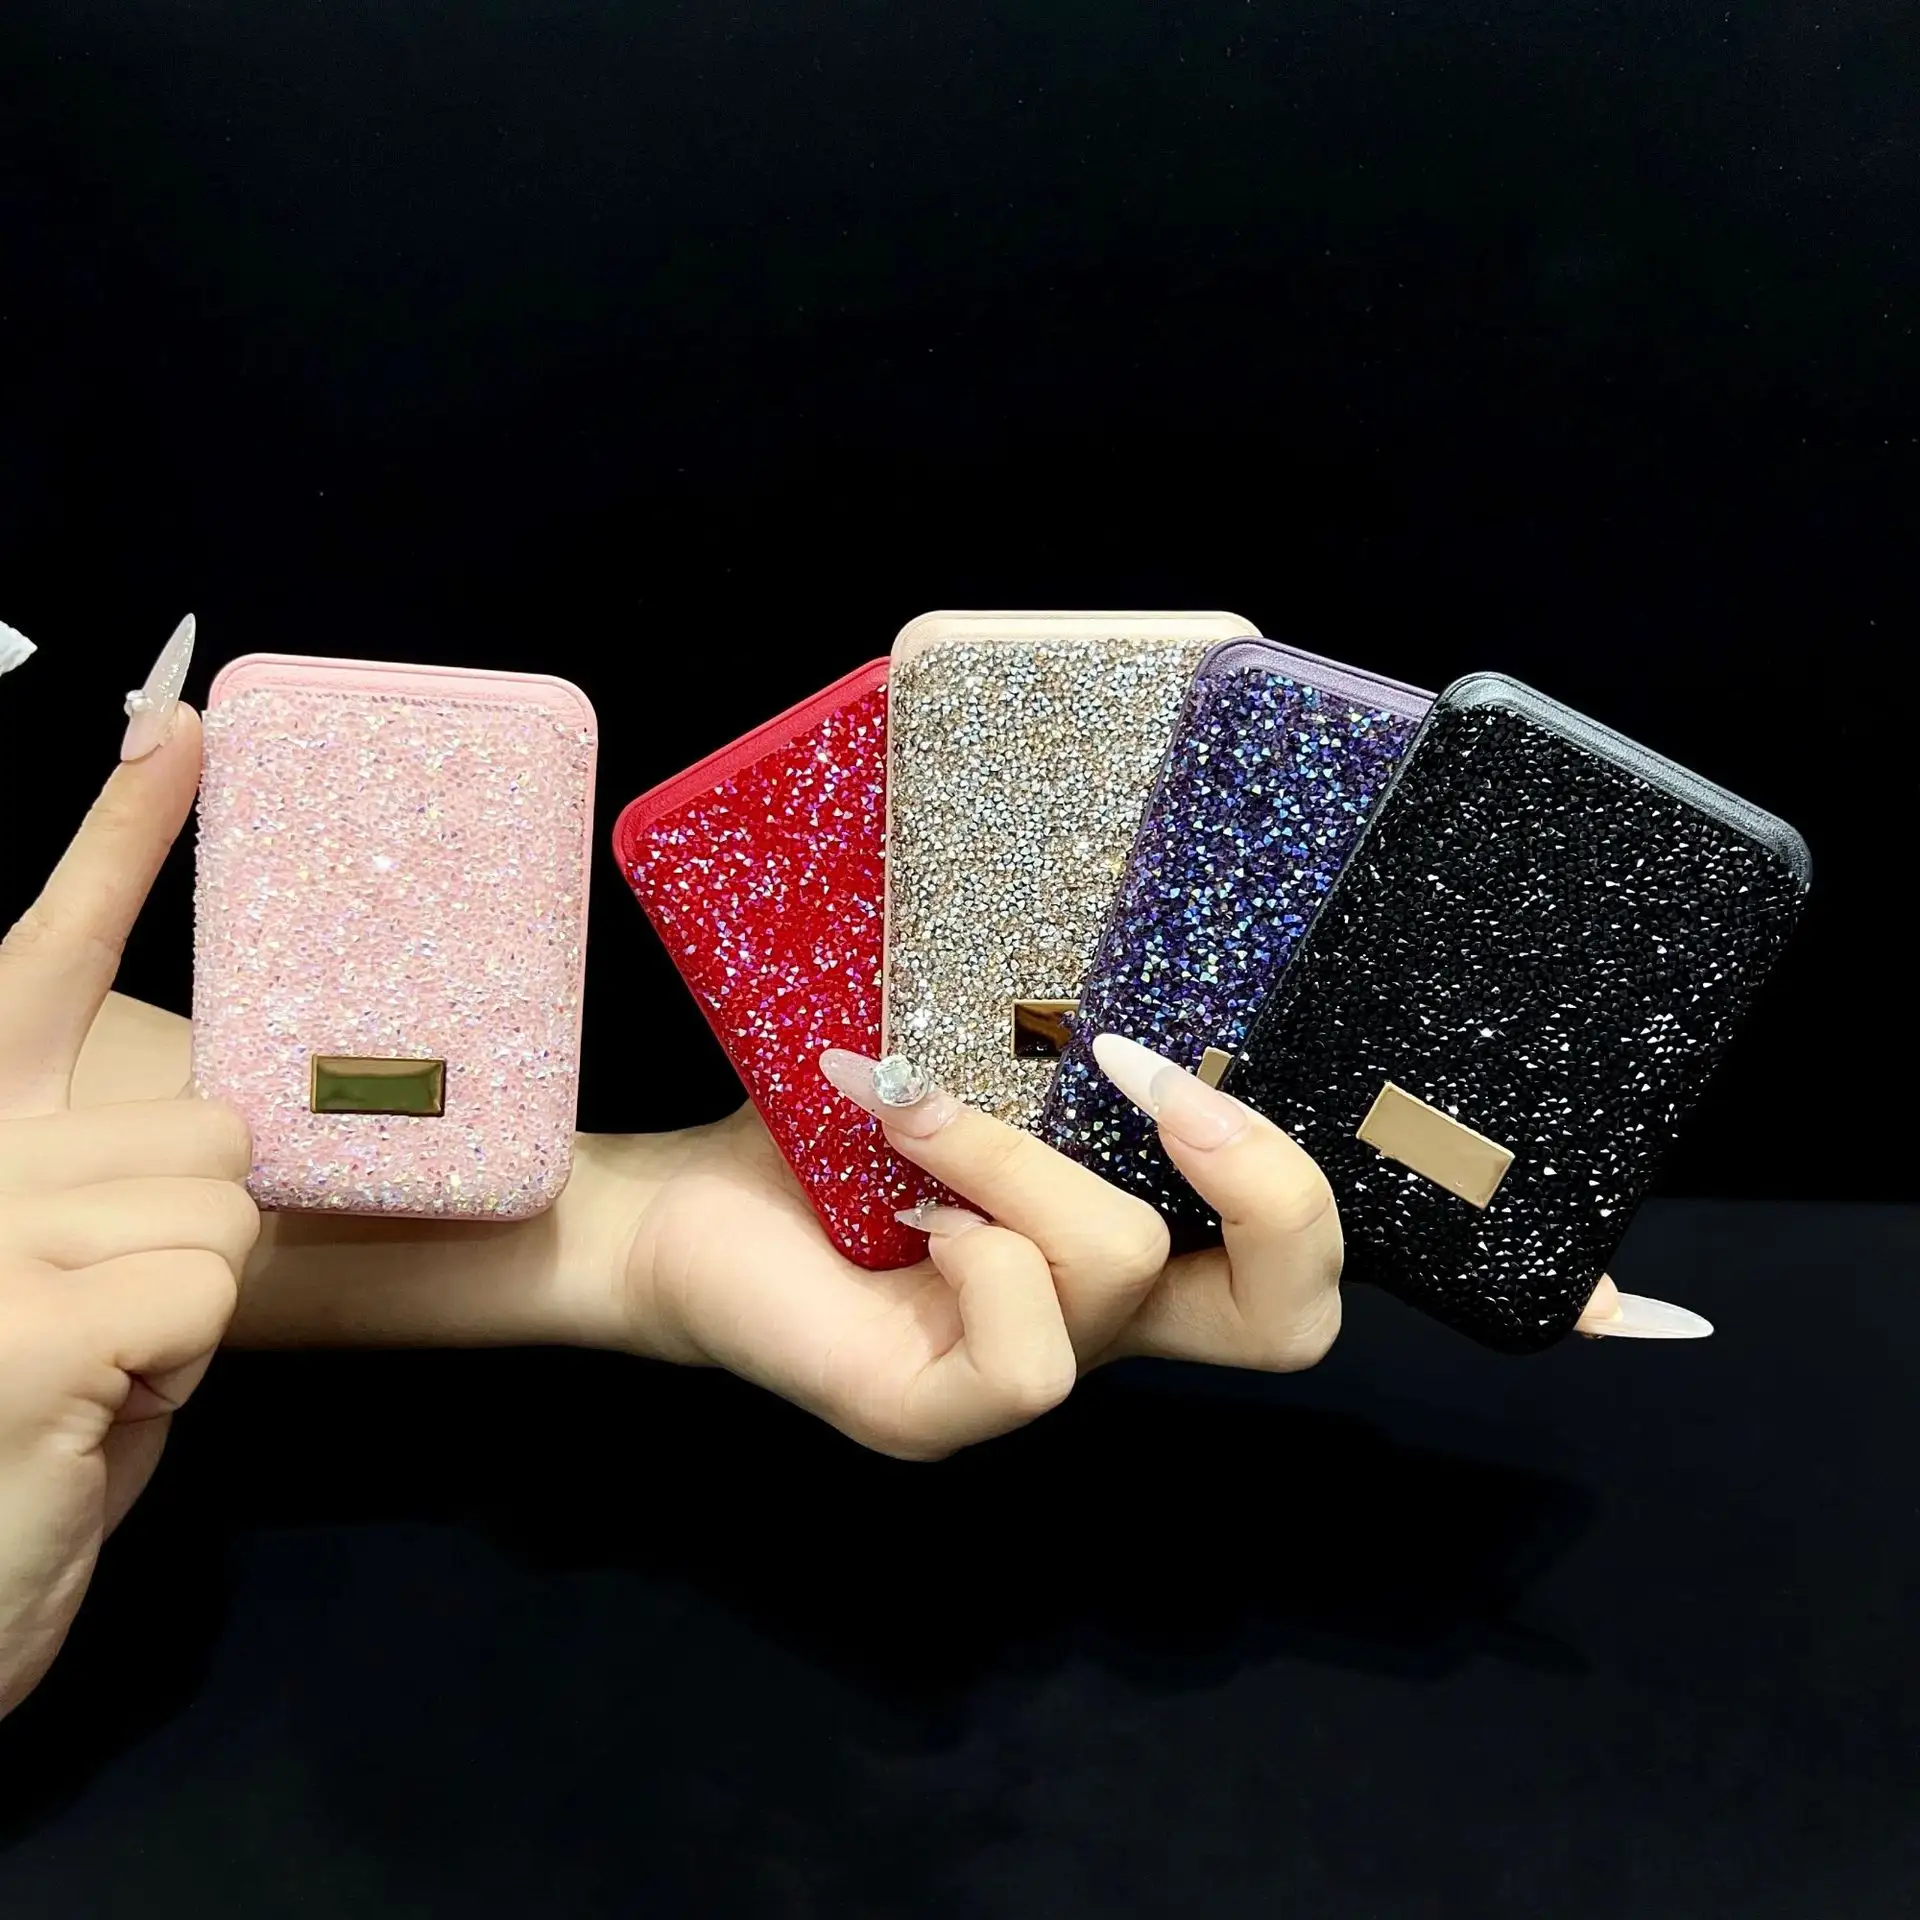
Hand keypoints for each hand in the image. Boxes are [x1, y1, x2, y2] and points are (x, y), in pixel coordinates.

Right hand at [0, 666, 257, 1717]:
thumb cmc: (8, 1458)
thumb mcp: (68, 1300)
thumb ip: (112, 1197)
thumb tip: (209, 1146)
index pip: (46, 955)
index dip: (119, 836)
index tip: (180, 723)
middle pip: (211, 1126)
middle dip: (192, 1239)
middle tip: (100, 1328)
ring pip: (222, 1202)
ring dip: (185, 1306)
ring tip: (85, 1371)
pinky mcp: (23, 1316)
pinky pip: (203, 1285)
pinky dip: (176, 1367)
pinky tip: (80, 1411)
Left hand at [612, 1032, 1670, 1458]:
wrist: (675, 1204)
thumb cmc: (827, 1116)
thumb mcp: (977, 1035)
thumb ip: (1074, 996)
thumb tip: (1149, 858)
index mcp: (1149, 1229)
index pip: (1334, 1264)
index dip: (1481, 1289)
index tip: (1632, 1294)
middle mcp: (1121, 1320)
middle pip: (1302, 1317)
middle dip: (1274, 1180)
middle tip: (1173, 1077)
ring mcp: (1042, 1378)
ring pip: (1129, 1274)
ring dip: (1027, 1152)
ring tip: (915, 1087)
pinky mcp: (948, 1416)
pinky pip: (1034, 1349)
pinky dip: (973, 1225)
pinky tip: (894, 1187)